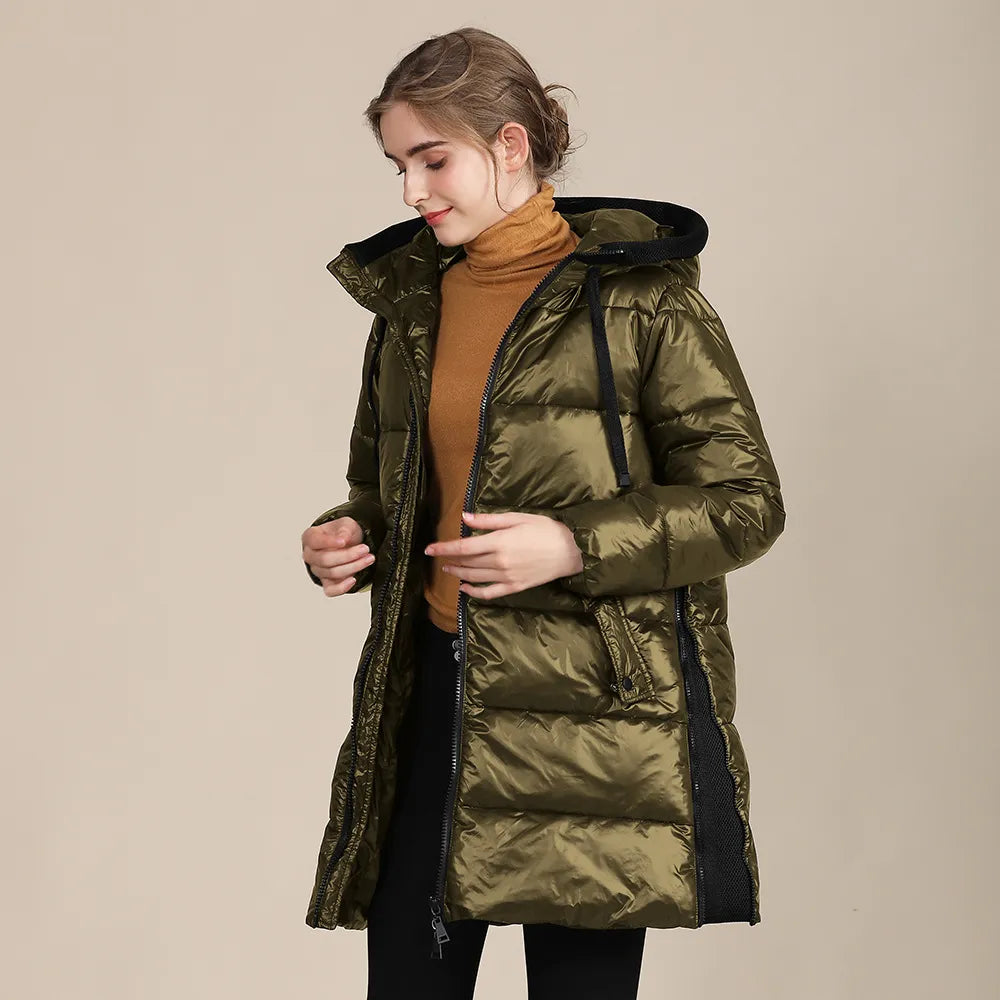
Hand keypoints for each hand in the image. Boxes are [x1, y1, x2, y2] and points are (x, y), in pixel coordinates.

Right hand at [302, 516, 375, 596]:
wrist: (349, 544)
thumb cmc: (342, 533)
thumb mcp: (346, 524)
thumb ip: (344, 529)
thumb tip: (343, 537)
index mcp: (310, 537)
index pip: (314, 541)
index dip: (329, 542)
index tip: (343, 541)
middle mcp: (310, 555)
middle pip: (325, 560)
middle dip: (348, 555)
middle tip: (364, 549)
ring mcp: (318, 570)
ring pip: (332, 573)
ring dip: (353, 567)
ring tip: (368, 558)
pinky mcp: (327, 583)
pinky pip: (330, 590)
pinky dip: (342, 587)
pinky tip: (353, 580)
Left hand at [424, 511, 583, 599]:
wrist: (570, 551)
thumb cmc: (545, 529)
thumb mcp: (517, 518)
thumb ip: (488, 521)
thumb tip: (465, 518)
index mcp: (499, 542)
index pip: (463, 547)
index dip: (444, 548)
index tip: (429, 549)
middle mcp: (499, 562)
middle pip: (467, 563)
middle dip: (450, 560)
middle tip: (438, 556)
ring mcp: (506, 577)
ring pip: (474, 577)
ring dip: (458, 573)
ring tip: (448, 569)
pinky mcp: (514, 587)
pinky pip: (489, 593)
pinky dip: (474, 592)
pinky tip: (465, 589)